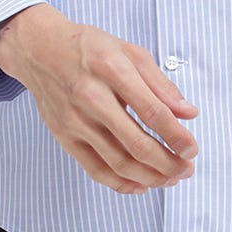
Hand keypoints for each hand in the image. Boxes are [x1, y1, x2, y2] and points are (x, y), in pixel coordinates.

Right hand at [0, 4, 199, 194]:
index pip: (151, 111)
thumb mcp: (128, 52)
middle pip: (137, 144)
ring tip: (171, 178)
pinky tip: (142, 184)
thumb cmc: (88, 48)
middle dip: (169, 163)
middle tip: (186, 168)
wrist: (40, 50)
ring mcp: (75, 120)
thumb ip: (160, 83)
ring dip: (151, 177)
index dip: (176, 135)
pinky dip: (122, 184)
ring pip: (119, 163)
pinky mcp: (64, 137)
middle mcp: (91, 96)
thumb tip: (188, 113)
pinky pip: (96, 170)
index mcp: (111, 68)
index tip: (191, 148)